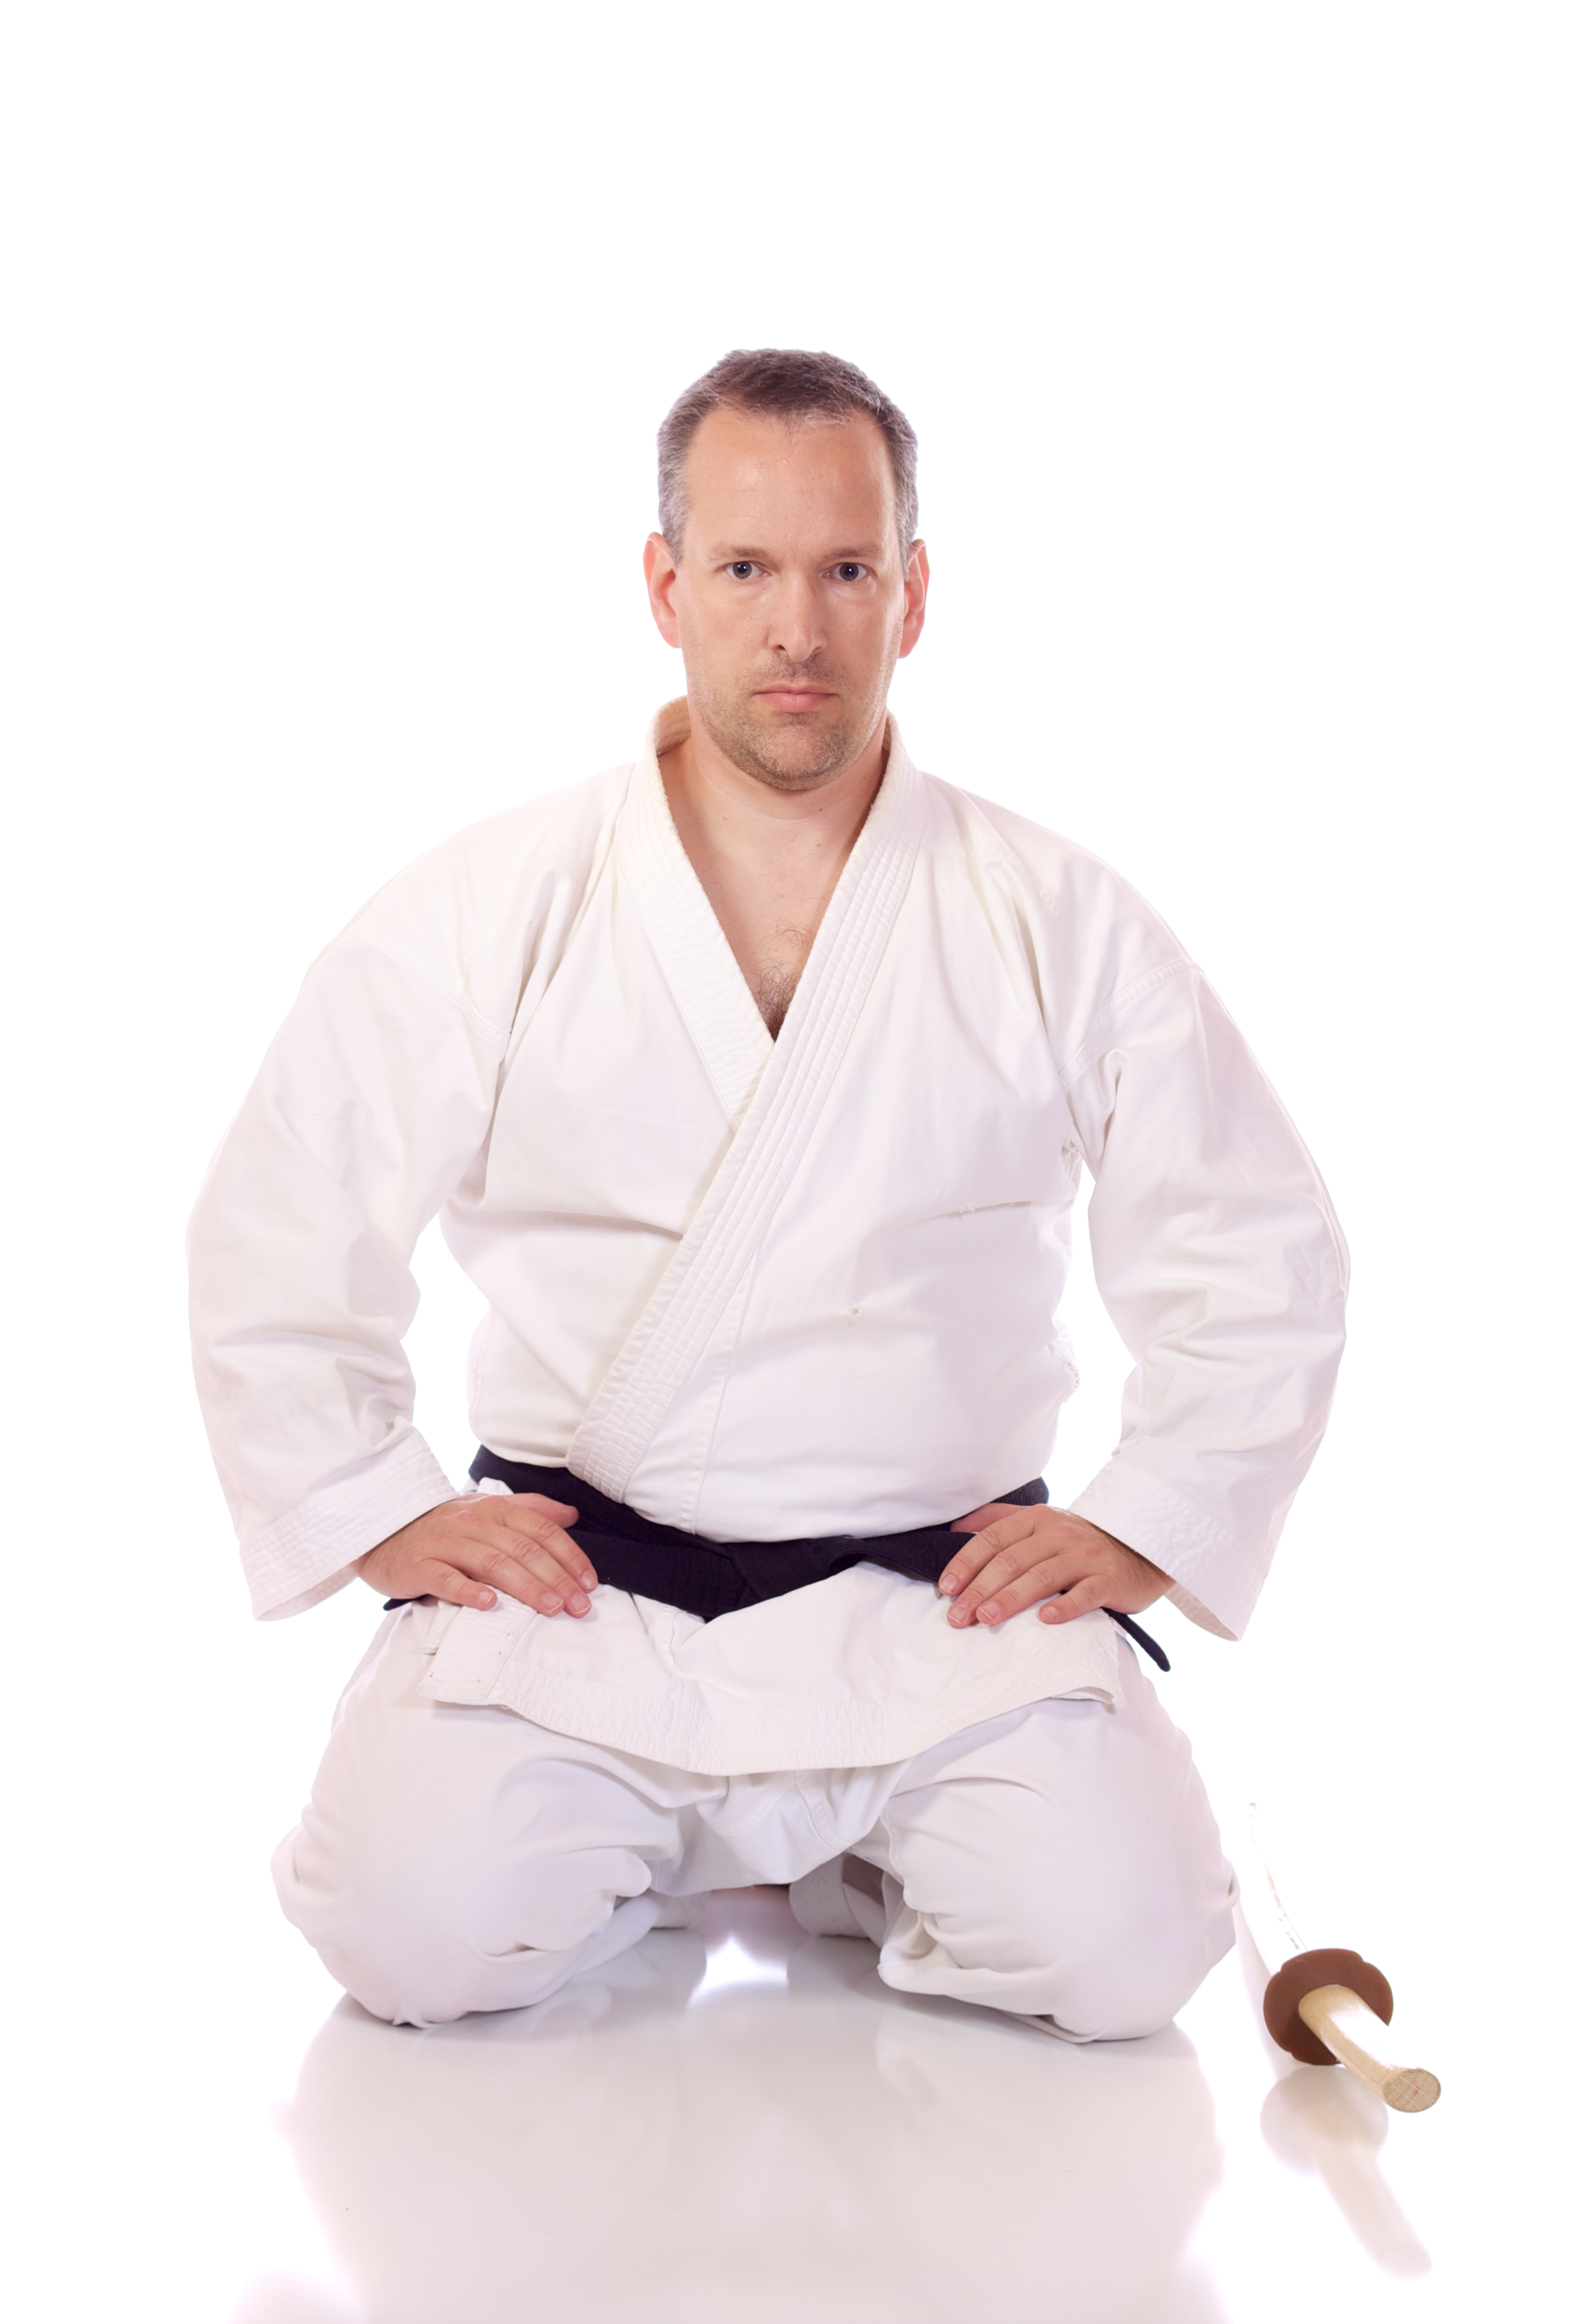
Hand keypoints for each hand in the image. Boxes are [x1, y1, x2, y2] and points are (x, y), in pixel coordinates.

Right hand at [354, 1493, 596, 1616]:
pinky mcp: (419, 1565)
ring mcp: (445, 1543)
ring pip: (492, 1562)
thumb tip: (571, 1514)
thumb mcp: (487, 1510)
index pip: (541, 1530)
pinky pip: (446, 1578)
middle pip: (522, 1549)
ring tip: (550, 1607)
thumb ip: (530, 1510)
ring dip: (525, 1586)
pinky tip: (489, 1605)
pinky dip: (469, 1591)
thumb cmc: (444, 1527)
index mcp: (494, 1509)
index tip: (589, 1583)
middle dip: (556, 1578)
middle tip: (578, 1606)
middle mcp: (473, 1522)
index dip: (569, 1556)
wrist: (384, 1531)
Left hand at [938, 1502, 1169, 1629]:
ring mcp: (1085, 1555)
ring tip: (986, 1619)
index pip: (993, 1539)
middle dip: (980, 1589)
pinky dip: (1064, 1607)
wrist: (1142, 1550)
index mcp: (1038, 1520)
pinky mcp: (1109, 1579)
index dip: (967, 1562)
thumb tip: (956, 1528)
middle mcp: (1059, 1534)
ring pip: (1042, 1576)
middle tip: (958, 1616)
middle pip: (1011, 1561)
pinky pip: (1084, 1593)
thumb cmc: (1082, 1543)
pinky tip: (1045, 1620)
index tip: (946, 1588)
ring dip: (1010, 1598)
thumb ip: (1000, 1521)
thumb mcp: (1042, 1523)